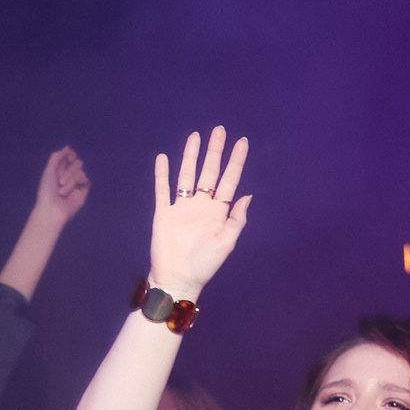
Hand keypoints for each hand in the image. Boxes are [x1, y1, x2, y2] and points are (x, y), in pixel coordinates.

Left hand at [33, 147, 89, 224]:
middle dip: (69, 170)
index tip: (68, 159)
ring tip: (61, 191)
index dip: (70, 155)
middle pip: (77, 162)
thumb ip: (57, 157)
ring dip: (70, 179)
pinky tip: (70, 192)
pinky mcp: (83, 190)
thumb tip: (68, 147)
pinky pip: (85, 180)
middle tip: (60, 181)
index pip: (69, 156)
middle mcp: (68, 175)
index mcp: (58, 170)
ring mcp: (76, 183)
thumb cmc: (46, 191)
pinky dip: (76, 183)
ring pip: (80, 171)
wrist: (51, 209)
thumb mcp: (48, 171)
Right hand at [148, 126, 252, 302]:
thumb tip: (247, 195)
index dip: (235, 161)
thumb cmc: (204, 265)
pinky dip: (162, 174)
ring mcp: (181, 208)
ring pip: (187, 175)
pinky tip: (163, 158)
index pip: (229, 180)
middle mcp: (200, 205)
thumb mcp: (226, 244)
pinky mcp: (164, 214)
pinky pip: (163, 190)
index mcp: (218, 212)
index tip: (242, 142)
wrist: (177, 279)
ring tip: (195, 136)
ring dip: (190, 156)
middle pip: (209, 172)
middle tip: (219, 130)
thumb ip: (236, 220)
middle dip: (214, 151)